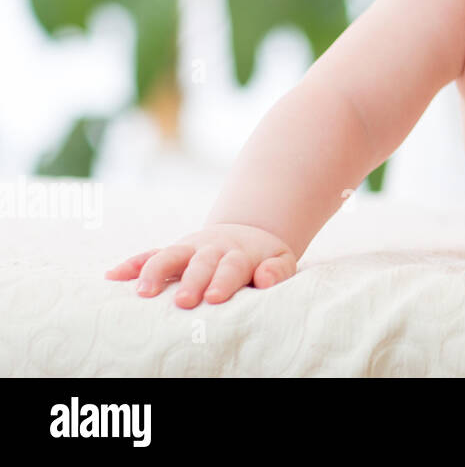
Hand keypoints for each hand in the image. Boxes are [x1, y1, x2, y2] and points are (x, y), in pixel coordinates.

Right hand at [105, 223, 297, 308]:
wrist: (247, 233)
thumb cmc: (263, 259)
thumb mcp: (280, 260)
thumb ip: (277, 270)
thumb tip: (265, 279)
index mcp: (240, 254)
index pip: (232, 266)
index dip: (223, 280)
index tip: (214, 297)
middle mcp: (212, 250)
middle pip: (200, 263)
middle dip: (191, 281)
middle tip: (183, 301)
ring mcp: (189, 250)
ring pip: (170, 256)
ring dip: (155, 272)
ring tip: (143, 292)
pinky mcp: (173, 253)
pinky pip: (150, 255)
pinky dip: (131, 264)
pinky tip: (113, 276)